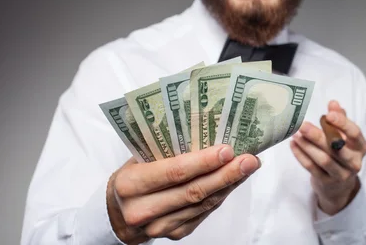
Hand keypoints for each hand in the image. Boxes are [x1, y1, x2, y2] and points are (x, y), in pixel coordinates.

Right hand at [106, 145, 259, 243]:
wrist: (116, 214)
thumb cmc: (132, 177)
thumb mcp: (138, 158)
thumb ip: (165, 149)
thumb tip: (208, 130)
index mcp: (131, 184)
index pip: (174, 172)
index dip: (203, 162)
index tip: (228, 150)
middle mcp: (143, 209)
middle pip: (193, 191)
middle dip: (226, 174)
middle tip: (249, 159)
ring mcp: (159, 227)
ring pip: (203, 204)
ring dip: (229, 184)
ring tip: (249, 166)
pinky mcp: (175, 234)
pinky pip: (204, 213)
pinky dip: (222, 195)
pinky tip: (235, 181)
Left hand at [290, 100, 365, 214]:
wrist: (339, 186)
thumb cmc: (342, 153)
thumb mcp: (345, 137)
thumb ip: (340, 119)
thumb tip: (333, 103)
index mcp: (361, 147)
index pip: (354, 133)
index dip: (342, 123)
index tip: (328, 114)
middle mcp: (354, 162)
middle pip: (336, 148)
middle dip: (318, 136)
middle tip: (302, 125)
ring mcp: (341, 175)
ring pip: (323, 159)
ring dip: (307, 146)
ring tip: (295, 134)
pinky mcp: (326, 182)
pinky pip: (312, 168)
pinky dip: (301, 155)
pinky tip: (293, 144)